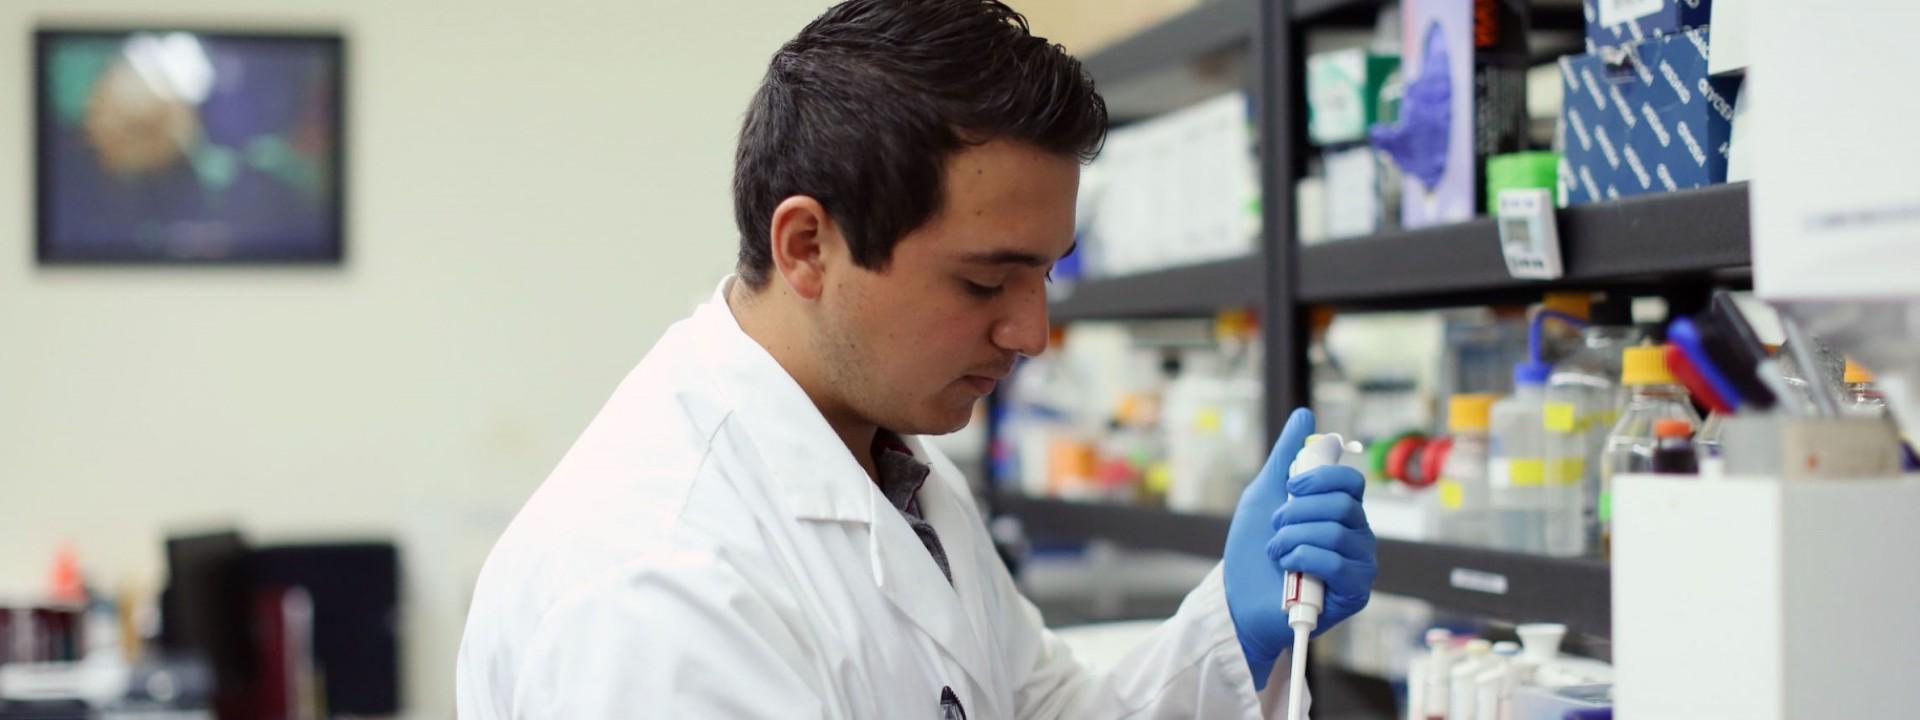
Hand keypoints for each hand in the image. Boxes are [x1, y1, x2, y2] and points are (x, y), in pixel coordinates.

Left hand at [1222, 408, 1377, 689]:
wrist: (1237, 598)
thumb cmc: (1253, 549)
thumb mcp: (1264, 494)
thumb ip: (1286, 457)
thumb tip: (1304, 414)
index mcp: (1340, 511)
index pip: (1350, 481)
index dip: (1319, 478)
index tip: (1290, 488)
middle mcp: (1356, 536)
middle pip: (1343, 504)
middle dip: (1297, 513)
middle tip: (1277, 528)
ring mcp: (1358, 565)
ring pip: (1334, 532)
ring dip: (1292, 538)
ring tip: (1276, 552)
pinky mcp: (1353, 593)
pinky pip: (1335, 562)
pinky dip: (1301, 559)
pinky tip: (1287, 569)